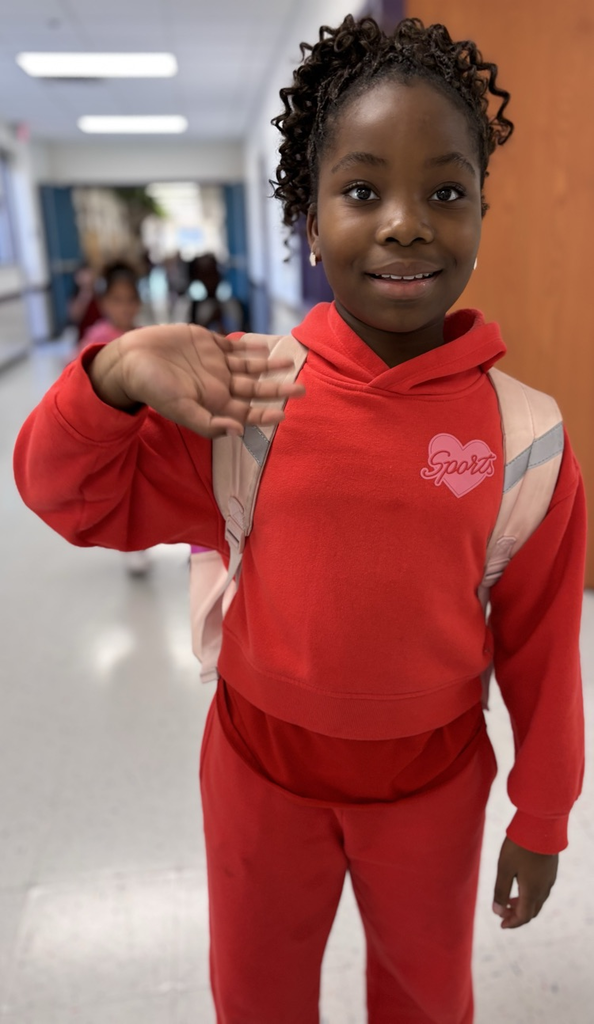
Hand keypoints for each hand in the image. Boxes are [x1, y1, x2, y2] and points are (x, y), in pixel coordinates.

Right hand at [88, 324, 304, 436]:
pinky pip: (234, 346)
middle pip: (256, 389)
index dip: (266, 414)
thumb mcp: (180, 409)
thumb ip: (208, 423)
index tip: (286, 414)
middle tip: (303, 389)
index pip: (248, 411)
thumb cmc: (153, 389)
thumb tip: (238, 432)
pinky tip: (266, 346)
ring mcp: (215, 363)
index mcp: (215, 403)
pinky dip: (251, 346)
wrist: (130, 361)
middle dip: (278, 389)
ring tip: (291, 362)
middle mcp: (219, 384)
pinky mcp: (207, 343)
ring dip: (270, 365)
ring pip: (250, 366)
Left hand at [493, 837, 557, 928]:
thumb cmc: (519, 846)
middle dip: (517, 916)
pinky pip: (541, 890)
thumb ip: (500, 890)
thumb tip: (496, 911)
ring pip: (537, 901)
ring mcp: (549, 879)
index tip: (501, 925)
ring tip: (509, 900)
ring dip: (523, 904)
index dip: (512, 923)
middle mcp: (544, 889)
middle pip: (532, 911)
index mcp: (532, 891)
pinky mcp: (551, 870)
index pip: (523, 916)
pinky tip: (520, 884)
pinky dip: (530, 895)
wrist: (541, 825)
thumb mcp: (504, 868)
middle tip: (503, 914)